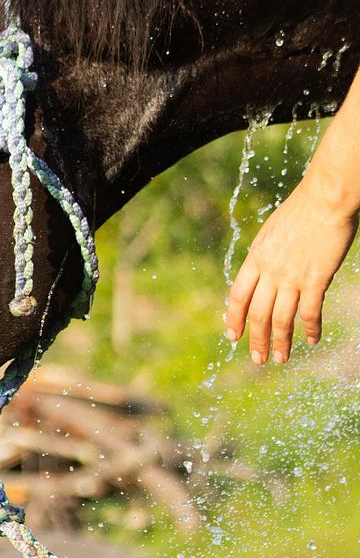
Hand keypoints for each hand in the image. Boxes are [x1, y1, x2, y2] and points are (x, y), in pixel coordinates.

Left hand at [225, 178, 357, 363]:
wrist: (325, 199)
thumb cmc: (301, 211)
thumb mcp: (271, 233)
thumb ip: (265, 256)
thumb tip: (261, 272)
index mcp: (256, 258)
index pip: (237, 296)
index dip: (233, 319)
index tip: (232, 336)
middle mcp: (270, 271)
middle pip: (257, 313)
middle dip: (256, 339)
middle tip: (258, 359)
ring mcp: (292, 276)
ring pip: (280, 318)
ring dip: (280, 342)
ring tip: (281, 358)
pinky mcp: (316, 279)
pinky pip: (309, 312)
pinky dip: (309, 329)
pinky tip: (311, 340)